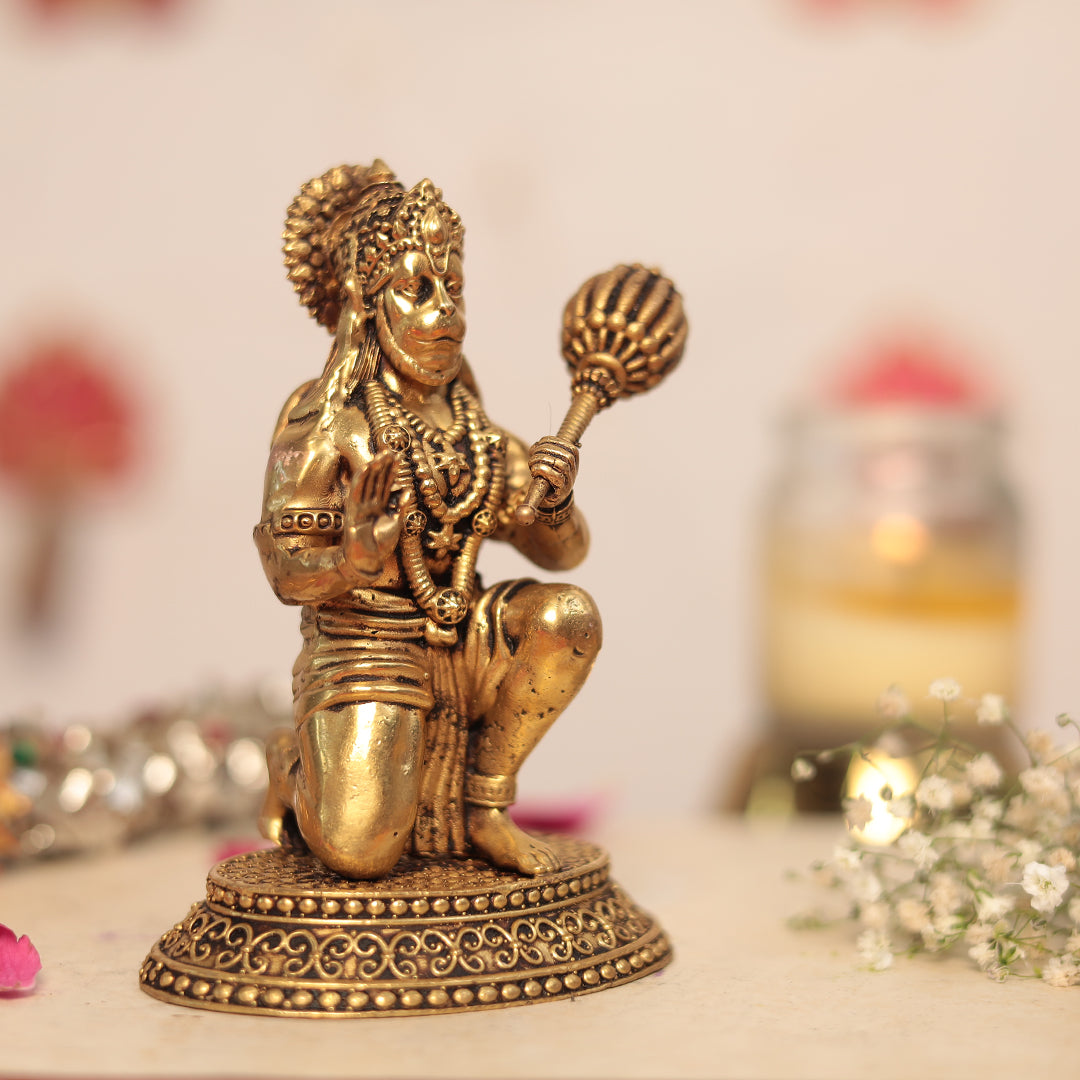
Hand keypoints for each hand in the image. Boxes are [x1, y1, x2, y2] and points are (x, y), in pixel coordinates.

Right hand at [342, 450, 401, 572]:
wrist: (368, 560)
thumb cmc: (381, 545)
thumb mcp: (396, 524)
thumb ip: (401, 508)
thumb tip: (408, 492)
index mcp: (380, 506)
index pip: (386, 484)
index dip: (391, 470)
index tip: (397, 456)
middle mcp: (370, 503)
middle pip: (376, 480)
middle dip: (383, 466)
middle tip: (390, 451)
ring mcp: (361, 506)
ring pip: (367, 483)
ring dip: (373, 469)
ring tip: (380, 455)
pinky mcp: (353, 511)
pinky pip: (357, 492)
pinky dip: (361, 479)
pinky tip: (366, 467)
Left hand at [527, 436, 577, 506]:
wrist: (552, 498)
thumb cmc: (549, 477)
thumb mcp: (548, 461)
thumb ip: (543, 451)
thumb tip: (536, 444)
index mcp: (572, 456)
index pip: (563, 442)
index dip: (546, 442)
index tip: (535, 447)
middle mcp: (574, 466)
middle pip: (562, 452)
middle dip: (543, 450)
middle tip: (532, 456)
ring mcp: (570, 478)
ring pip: (559, 463)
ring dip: (541, 461)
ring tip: (532, 465)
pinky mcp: (563, 488)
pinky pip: (556, 476)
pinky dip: (542, 471)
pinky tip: (534, 472)